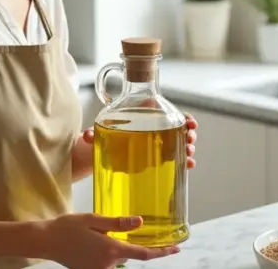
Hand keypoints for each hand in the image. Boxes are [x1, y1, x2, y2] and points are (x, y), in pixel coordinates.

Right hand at [40, 214, 179, 268]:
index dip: (162, 252)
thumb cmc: (69, 227)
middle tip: (105, 231)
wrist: (46, 241)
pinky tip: (90, 243)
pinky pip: (106, 264)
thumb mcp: (95, 220)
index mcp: (111, 250)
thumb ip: (118, 223)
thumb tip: (140, 223)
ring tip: (91, 236)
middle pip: (128, 256)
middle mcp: (108, 264)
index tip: (176, 248)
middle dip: (125, 244)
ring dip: (112, 249)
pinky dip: (104, 254)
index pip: (143, 254)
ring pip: (116, 260)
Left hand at [82, 112, 198, 168]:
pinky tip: (188, 165)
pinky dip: (182, 160)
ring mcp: (153, 143)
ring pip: (176, 141)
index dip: (181, 116)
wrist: (94, 152)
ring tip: (190, 155)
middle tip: (190, 138)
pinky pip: (171, 157)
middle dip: (188, 132)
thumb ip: (92, 133)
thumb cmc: (98, 136)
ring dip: (187, 146)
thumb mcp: (96, 132)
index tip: (189, 122)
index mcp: (140, 115)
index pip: (165, 111)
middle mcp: (150, 127)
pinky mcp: (152, 158)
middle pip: (175, 126)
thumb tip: (87, 135)